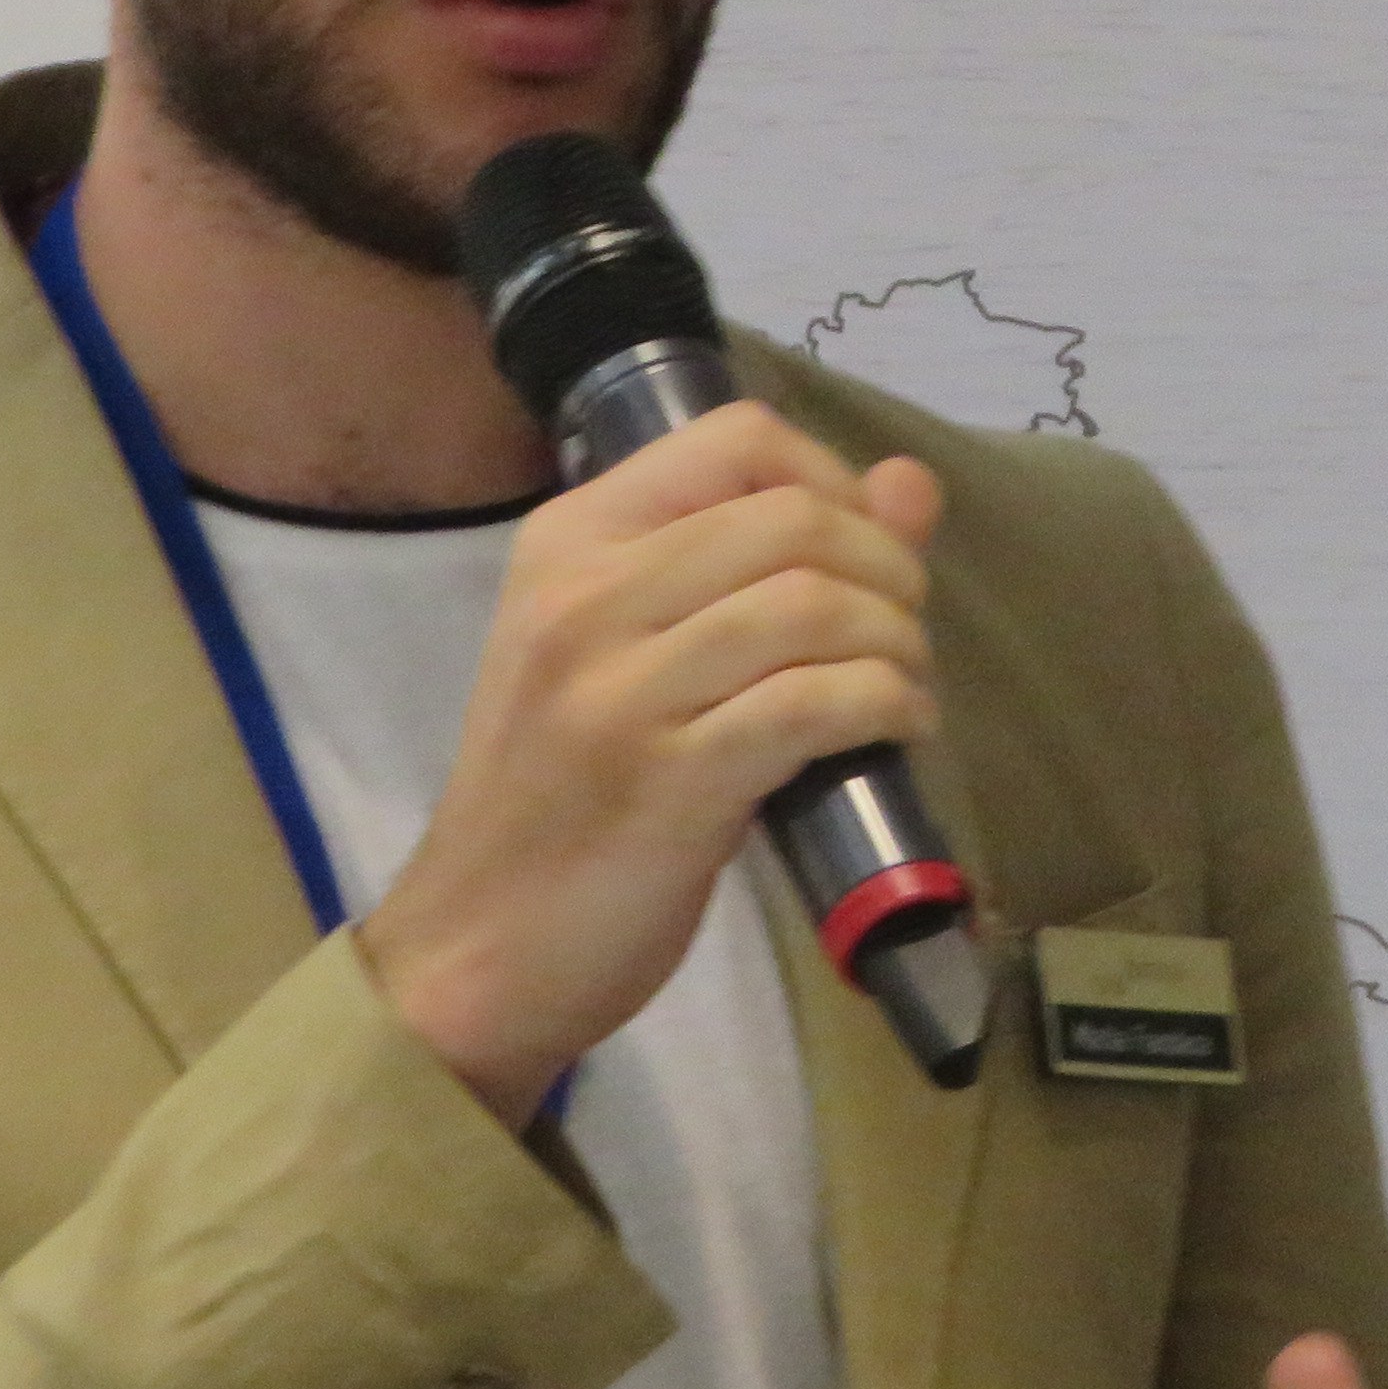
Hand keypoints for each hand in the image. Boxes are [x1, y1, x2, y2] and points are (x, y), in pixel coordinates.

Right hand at [355, 399, 943, 1125]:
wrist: (475, 949)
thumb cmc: (561, 798)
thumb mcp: (631, 654)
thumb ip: (758, 561)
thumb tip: (912, 484)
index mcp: (568, 542)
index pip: (736, 439)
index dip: (836, 477)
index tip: (863, 550)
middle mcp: (585, 597)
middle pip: (793, 519)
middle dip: (887, 567)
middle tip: (901, 629)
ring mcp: (619, 690)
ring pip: (813, 605)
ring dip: (896, 640)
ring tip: (903, 683)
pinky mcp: (668, 782)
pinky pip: (814, 703)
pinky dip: (885, 704)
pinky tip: (898, 728)